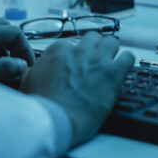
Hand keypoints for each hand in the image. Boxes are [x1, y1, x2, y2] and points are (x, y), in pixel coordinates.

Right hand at [19, 32, 134, 146]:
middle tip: (95, 59)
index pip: (72, 43)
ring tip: (111, 61)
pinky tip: (123, 69)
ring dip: (112, 50)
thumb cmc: (42, 104)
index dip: (75, 55)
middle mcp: (80, 51)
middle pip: (94, 37)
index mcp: (59, 50)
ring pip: (112, 41)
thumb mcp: (28, 80)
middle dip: (95, 47)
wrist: (56, 120)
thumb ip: (36, 69)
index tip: (76, 64)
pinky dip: (127, 61)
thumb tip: (37, 69)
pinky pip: (128, 57)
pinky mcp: (113, 74)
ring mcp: (98, 60)